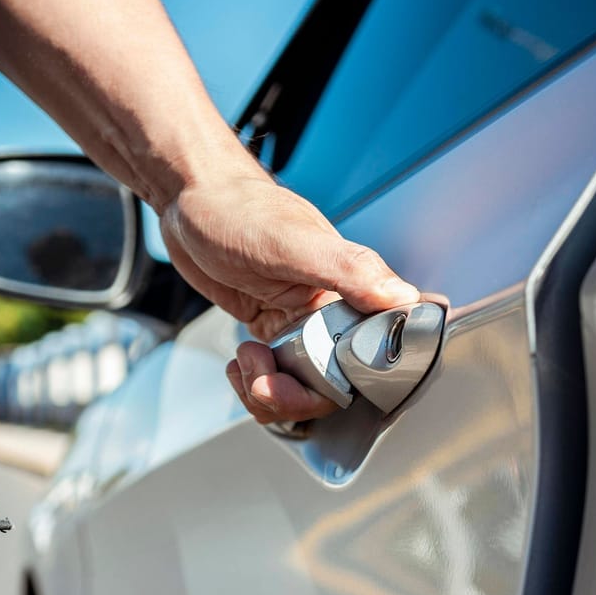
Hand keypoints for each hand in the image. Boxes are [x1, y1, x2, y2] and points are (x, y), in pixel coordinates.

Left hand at [158, 150, 418, 423]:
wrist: (192, 198)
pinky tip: (241, 361)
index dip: (342, 382)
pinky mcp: (274, 329)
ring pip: (303, 388)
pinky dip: (256, 382)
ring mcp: (302, 323)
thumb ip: (350, 270)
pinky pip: (277, 376)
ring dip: (269, 392)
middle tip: (264, 377)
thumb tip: (403, 298)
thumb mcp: (292, 242)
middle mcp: (332, 310)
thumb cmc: (239, 209)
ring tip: (246, 362)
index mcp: (350, 289)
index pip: (372, 356)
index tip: (308, 377)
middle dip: (294, 396)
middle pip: (333, 385)